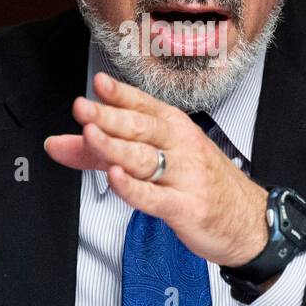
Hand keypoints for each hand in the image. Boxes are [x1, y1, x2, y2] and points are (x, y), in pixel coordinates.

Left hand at [44, 71, 268, 268]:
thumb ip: (102, 152)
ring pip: (144, 158)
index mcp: (175, 127)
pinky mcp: (186, 207)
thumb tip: (56, 143)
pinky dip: (133, 188)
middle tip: (82, 108)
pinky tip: (115, 178)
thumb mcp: (159, 160)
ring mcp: (185, 176)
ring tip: (90, 135)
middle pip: (140, 127)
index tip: (98, 84)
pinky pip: (154, 196)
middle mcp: (181, 146)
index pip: (143, 105)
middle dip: (109, 117)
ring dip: (115, 146)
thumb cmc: (201, 185)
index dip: (120, 94)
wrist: (250, 221)